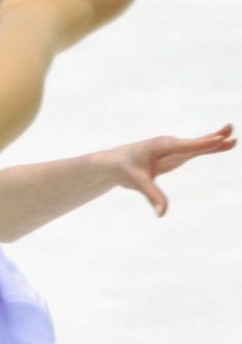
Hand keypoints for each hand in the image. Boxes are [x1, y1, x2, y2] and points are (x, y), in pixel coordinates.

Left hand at [110, 125, 235, 215]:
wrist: (114, 163)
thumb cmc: (124, 170)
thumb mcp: (138, 183)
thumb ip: (152, 196)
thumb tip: (162, 213)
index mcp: (161, 147)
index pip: (185, 146)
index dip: (202, 143)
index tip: (219, 138)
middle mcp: (169, 145)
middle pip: (195, 143)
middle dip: (212, 138)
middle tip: (230, 130)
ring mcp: (173, 149)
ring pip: (198, 145)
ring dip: (214, 142)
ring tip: (232, 139)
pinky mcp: (174, 155)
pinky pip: (194, 150)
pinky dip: (207, 148)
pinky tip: (219, 145)